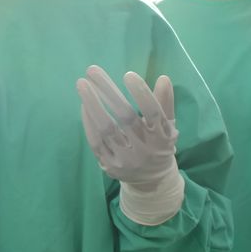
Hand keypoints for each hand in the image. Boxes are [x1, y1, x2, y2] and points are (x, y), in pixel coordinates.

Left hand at [76, 66, 178, 188]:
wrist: (151, 181)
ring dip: (92, 104)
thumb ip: (165, 103)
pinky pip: (95, 141)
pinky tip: (84, 104)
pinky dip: (88, 121)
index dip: (142, 94)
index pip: (153, 113)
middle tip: (92, 70)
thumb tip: (163, 78)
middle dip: (108, 91)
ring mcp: (125, 159)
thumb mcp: (168, 126)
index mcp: (162, 138)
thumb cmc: (159, 144)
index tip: (128, 74)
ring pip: (106, 129)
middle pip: (125, 117)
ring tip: (82, 84)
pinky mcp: (109, 165)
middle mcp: (144, 149)